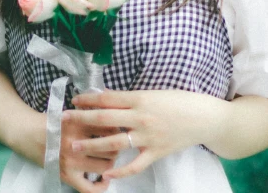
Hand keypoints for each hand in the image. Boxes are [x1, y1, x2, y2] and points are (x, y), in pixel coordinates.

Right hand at [58, 107, 119, 192]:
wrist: (27, 133)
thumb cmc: (50, 121)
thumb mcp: (70, 114)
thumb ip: (89, 117)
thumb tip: (112, 119)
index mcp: (78, 124)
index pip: (109, 128)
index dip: (117, 130)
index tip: (118, 131)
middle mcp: (76, 143)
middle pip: (111, 148)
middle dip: (116, 147)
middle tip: (114, 146)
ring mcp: (72, 162)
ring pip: (105, 167)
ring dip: (110, 164)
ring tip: (108, 160)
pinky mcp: (66, 176)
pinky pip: (89, 188)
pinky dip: (101, 187)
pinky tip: (104, 180)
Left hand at [63, 88, 225, 180]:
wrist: (204, 117)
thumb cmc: (179, 101)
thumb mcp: (154, 93)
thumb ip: (132, 98)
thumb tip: (108, 99)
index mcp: (140, 98)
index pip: (107, 98)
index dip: (88, 99)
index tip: (73, 100)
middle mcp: (141, 117)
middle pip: (105, 118)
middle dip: (82, 119)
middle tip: (63, 121)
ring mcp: (148, 137)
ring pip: (115, 142)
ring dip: (92, 145)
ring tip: (74, 148)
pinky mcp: (157, 153)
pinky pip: (135, 165)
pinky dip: (121, 171)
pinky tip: (107, 175)